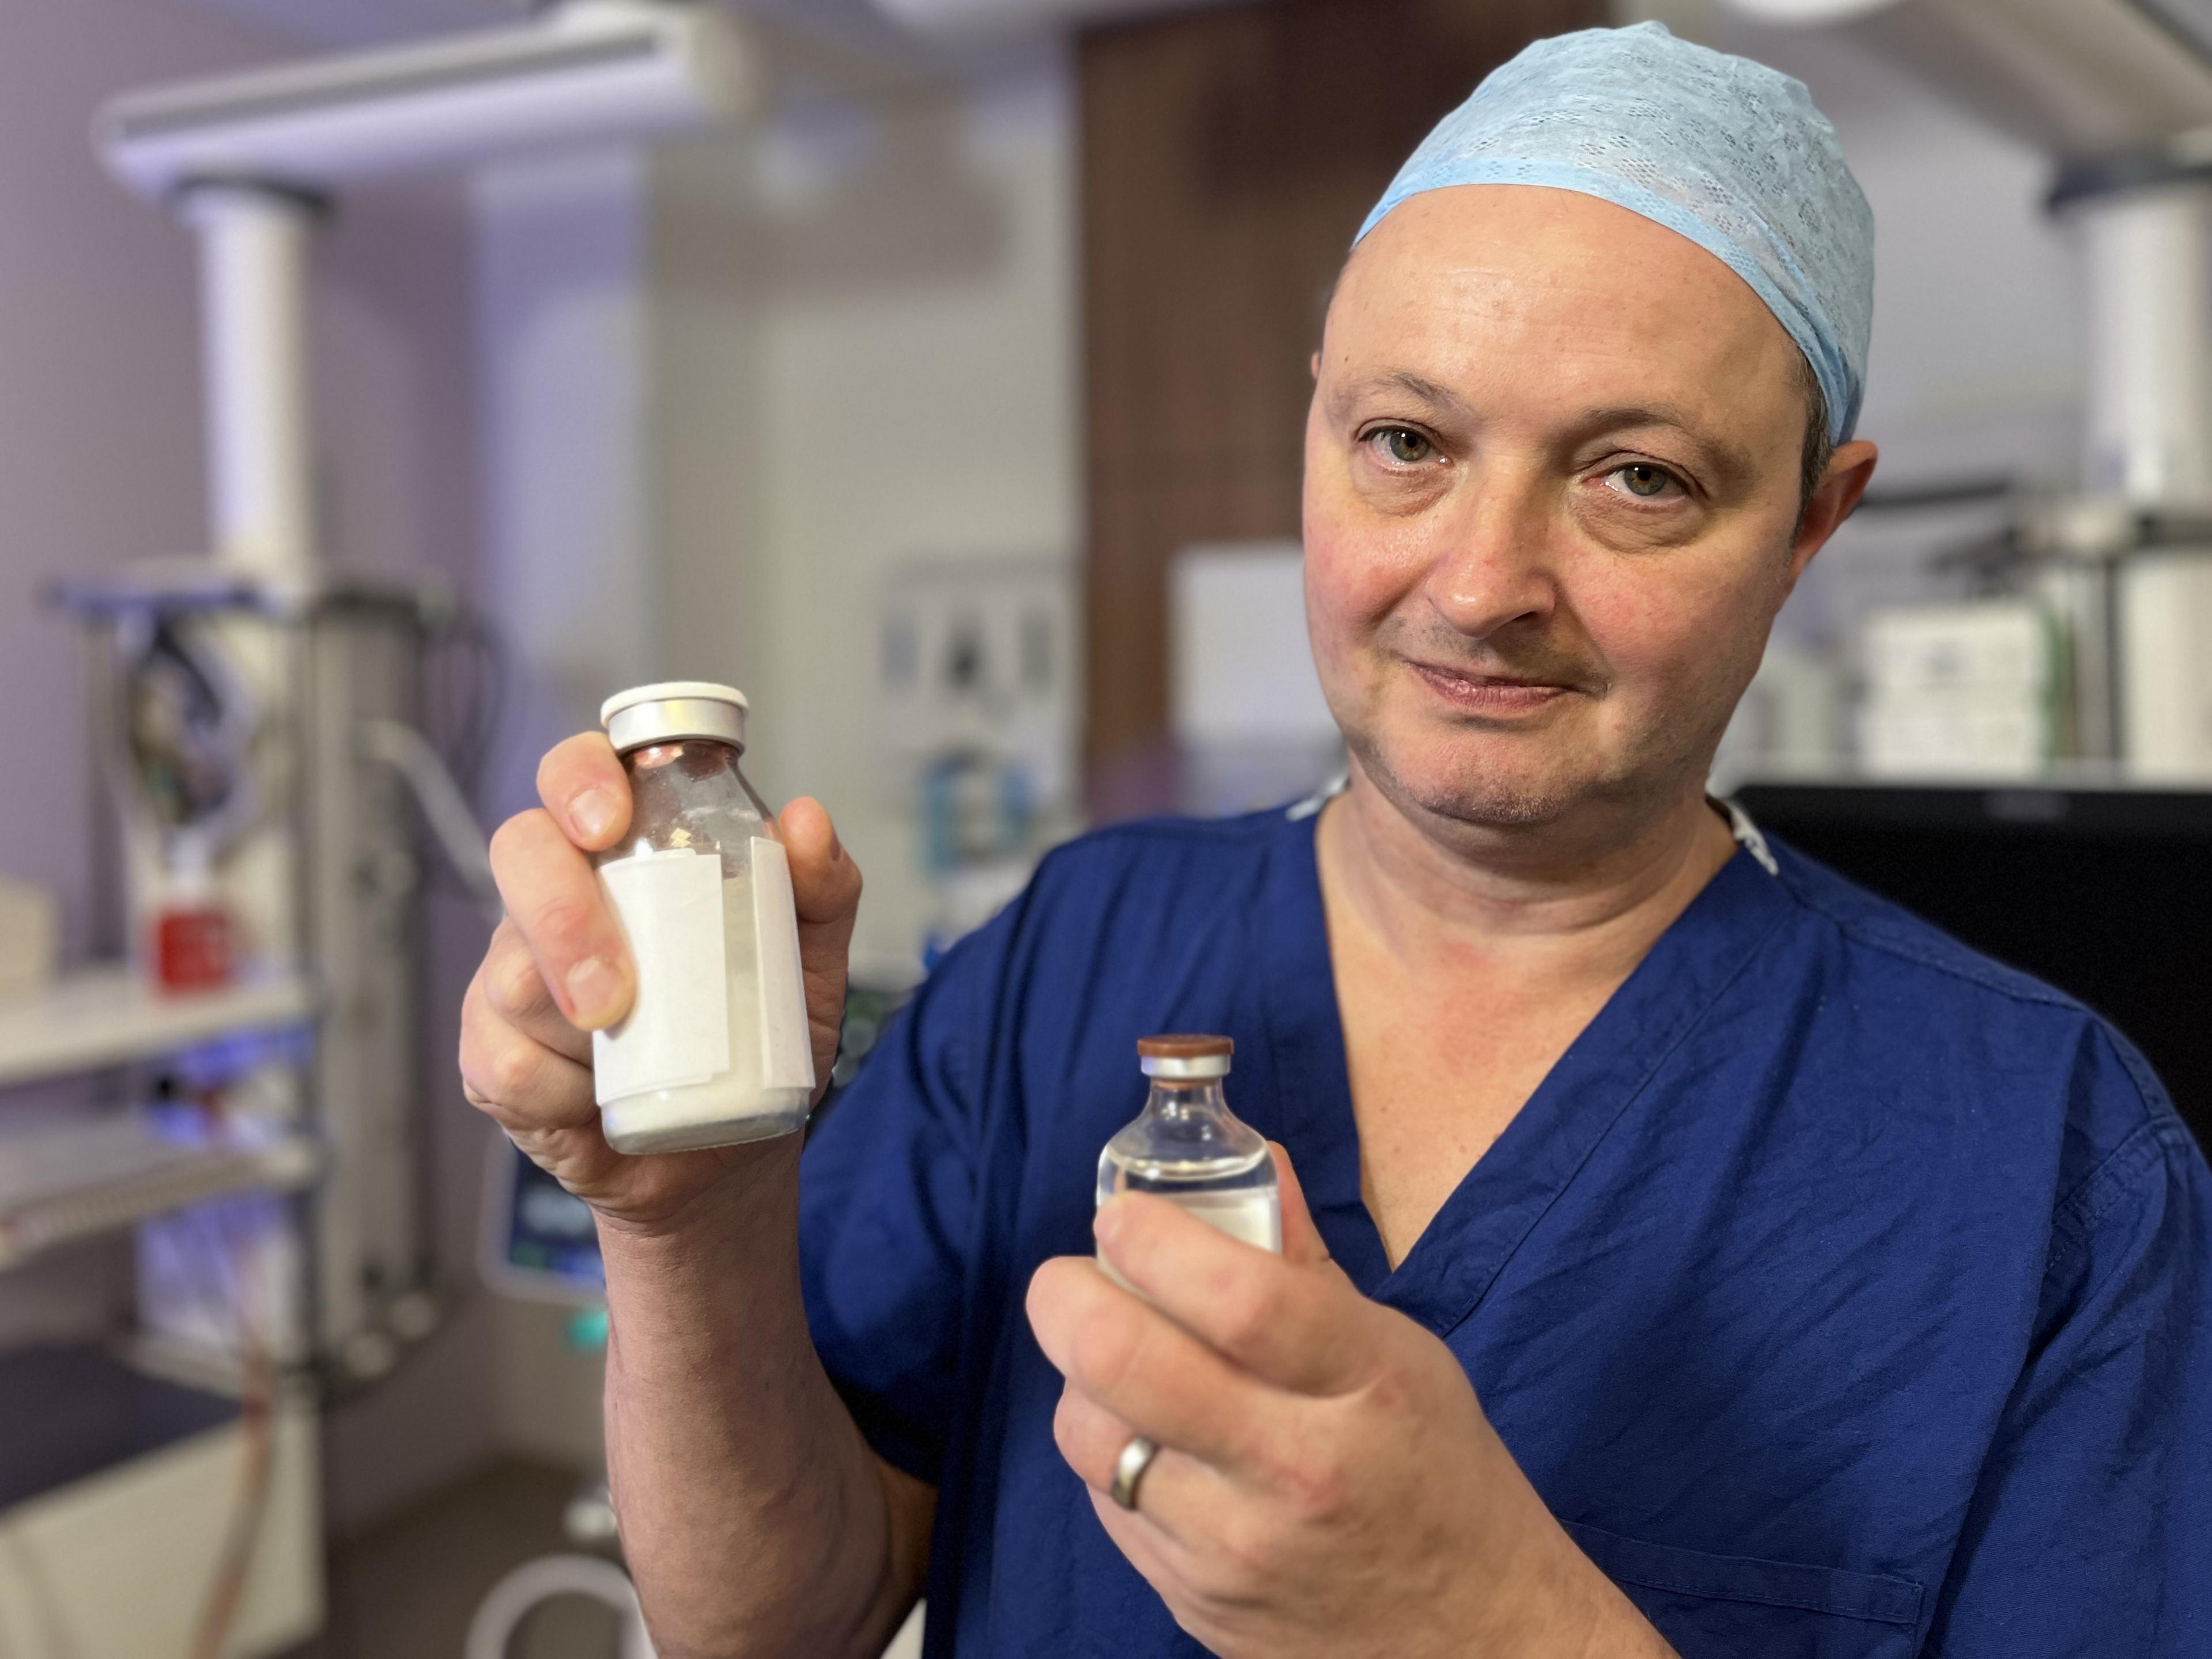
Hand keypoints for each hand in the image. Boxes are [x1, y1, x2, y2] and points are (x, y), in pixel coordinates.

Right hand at [458, 732, 861, 1232]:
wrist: (729, 1156)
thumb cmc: (754, 1039)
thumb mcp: (809, 966)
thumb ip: (820, 892)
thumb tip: (807, 823)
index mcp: (625, 857)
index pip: (577, 776)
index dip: (579, 779)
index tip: (608, 820)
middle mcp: (557, 902)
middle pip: (519, 854)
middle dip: (562, 914)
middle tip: (615, 988)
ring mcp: (514, 980)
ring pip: (507, 971)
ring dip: (570, 1014)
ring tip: (627, 1046)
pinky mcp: (494, 1060)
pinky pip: (503, 1062)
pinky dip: (558, 1086)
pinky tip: (595, 1098)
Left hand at [1025, 1149, 1672, 1658]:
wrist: (1473, 1639)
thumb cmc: (1435, 1471)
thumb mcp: (1400, 1353)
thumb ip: (1306, 1262)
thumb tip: (1250, 1155)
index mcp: (1364, 1386)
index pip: (1239, 1299)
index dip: (1157, 1240)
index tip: (1122, 1215)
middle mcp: (1296, 1470)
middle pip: (1130, 1363)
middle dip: (1071, 1298)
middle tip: (1072, 1278)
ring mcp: (1235, 1547)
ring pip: (1091, 1434)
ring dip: (1081, 1379)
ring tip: (1114, 1356)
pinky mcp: (1192, 1600)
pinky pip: (1106, 1500)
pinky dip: (1109, 1451)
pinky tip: (1148, 1433)